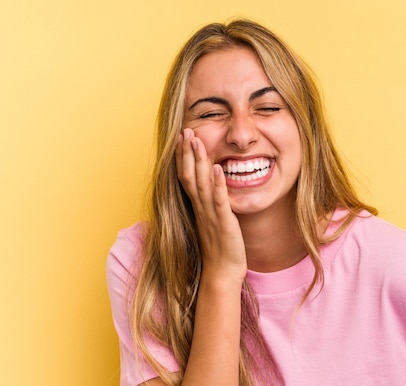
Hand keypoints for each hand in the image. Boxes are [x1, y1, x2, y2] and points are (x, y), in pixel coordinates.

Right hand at [176, 128, 246, 281]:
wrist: (222, 273)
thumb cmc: (219, 247)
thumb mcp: (212, 221)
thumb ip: (209, 203)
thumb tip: (211, 186)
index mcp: (198, 207)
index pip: (186, 177)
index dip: (183, 157)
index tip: (182, 138)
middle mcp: (200, 208)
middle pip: (189, 176)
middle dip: (187, 153)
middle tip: (185, 131)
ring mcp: (210, 215)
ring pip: (201, 184)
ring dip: (198, 162)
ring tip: (196, 141)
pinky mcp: (223, 223)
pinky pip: (219, 201)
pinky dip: (218, 184)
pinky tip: (218, 168)